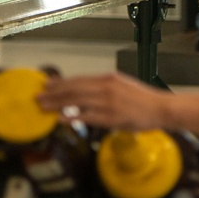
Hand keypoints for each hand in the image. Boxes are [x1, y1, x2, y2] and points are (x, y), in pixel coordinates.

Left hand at [37, 72, 169, 129]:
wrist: (160, 108)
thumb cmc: (142, 99)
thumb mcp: (121, 85)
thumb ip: (102, 88)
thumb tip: (83, 92)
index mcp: (108, 79)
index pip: (78, 79)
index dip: (61, 83)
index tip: (47, 84)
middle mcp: (106, 87)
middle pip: (74, 89)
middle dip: (54, 93)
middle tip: (38, 96)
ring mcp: (108, 102)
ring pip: (76, 101)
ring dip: (57, 104)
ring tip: (43, 106)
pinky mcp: (111, 117)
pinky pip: (87, 116)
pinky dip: (72, 116)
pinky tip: (60, 118)